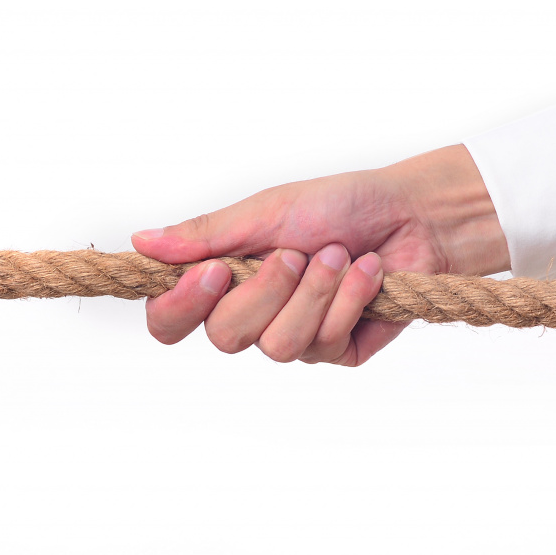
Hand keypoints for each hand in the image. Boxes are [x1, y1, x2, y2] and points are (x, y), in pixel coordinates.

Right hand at [131, 144, 506, 364]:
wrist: (414, 216)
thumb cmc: (339, 204)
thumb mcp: (266, 210)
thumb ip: (205, 235)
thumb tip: (141, 242)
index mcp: (222, 278)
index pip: (171, 319)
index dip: (181, 307)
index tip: (215, 273)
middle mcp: (251, 313)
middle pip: (224, 337)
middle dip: (266, 291)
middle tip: (295, 251)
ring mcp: (294, 336)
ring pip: (278, 346)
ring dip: (314, 292)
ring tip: (341, 255)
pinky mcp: (338, 351)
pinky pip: (325, 345)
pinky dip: (348, 299)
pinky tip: (367, 273)